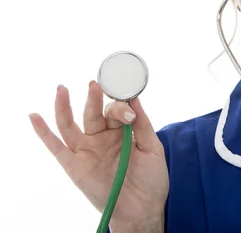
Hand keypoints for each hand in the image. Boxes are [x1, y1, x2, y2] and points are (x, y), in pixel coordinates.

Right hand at [29, 81, 168, 225]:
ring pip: (70, 124)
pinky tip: (34, 115)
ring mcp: (87, 150)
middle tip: (95, 85)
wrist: (142, 210)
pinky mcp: (74, 165)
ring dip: (64, 106)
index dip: (120, 106)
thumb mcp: (152, 148)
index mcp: (122, 132)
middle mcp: (102, 138)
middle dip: (95, 99)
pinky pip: (55, 147)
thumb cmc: (151, 180)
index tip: (128, 109)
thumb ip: (142, 125)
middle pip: (94, 113)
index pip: (116, 110)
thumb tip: (134, 99)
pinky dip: (43, 132)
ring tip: (62, 88)